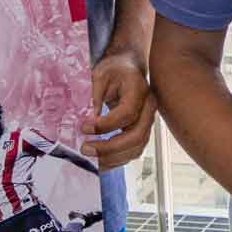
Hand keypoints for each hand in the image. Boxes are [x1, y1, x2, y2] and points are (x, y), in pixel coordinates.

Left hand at [82, 50, 155, 170]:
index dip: (105, 125)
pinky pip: (133, 151)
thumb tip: (89, 122)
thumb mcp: (100, 75)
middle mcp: (148, 108)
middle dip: (109, 147)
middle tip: (85, 148)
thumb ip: (95, 96)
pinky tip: (99, 162)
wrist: (128, 69)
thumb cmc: (114, 70)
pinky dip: (117, 160)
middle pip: (136, 136)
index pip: (127, 113)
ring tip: (90, 158)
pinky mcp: (141, 131)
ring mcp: (147, 122)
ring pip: (136, 148)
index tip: (83, 127)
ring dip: (113, 158)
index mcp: (139, 90)